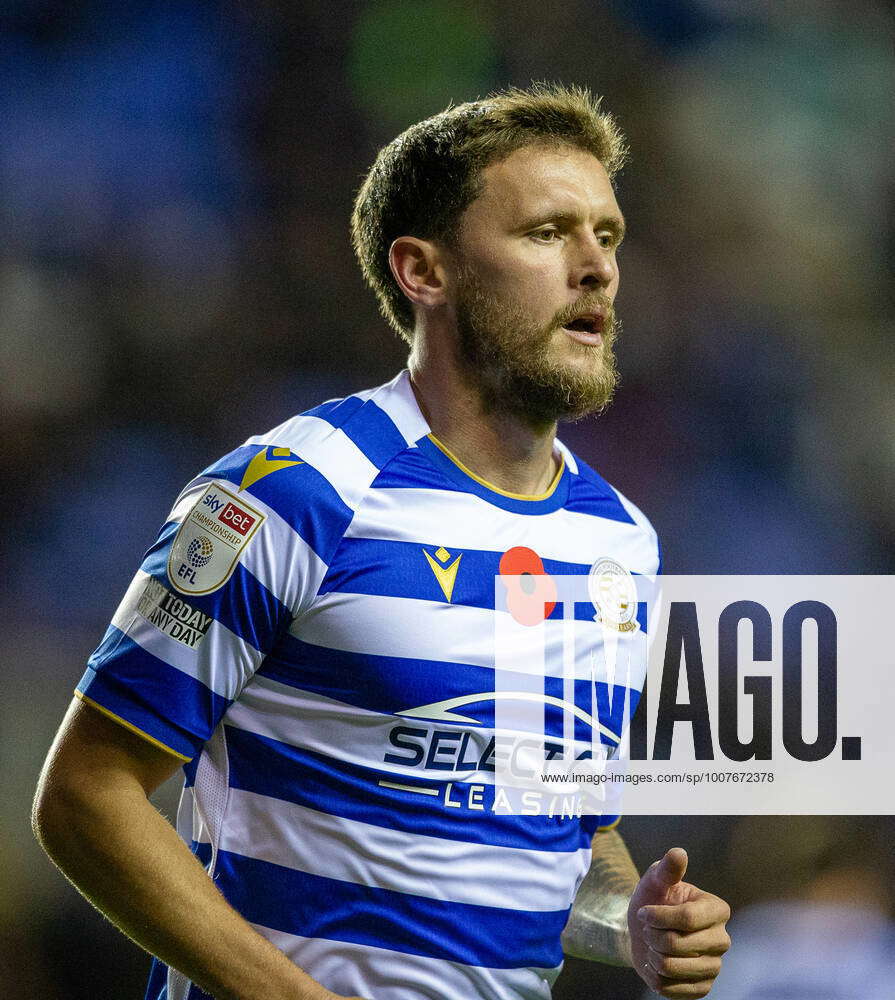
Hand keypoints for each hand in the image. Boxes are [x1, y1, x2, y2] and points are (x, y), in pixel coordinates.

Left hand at [627, 848, 729, 997]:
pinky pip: (671, 989)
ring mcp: (715, 966)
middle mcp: (722, 939)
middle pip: (678, 944)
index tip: (643, 912)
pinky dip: (654, 976)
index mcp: (716, 909)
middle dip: (652, 935)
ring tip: (653, 946)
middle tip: (647, 929)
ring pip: (672, 967)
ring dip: (652, 955)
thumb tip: (679, 853)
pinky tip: (656, 964)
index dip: (658, 917)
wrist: (645, 930)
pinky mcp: (702, 987)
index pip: (687, 918)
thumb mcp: (655, 880)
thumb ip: (666, 869)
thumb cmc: (653, 900)